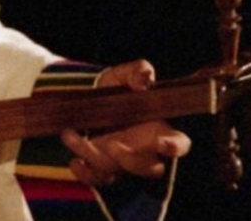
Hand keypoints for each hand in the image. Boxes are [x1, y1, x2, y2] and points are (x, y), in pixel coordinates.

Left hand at [60, 59, 191, 185]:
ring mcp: (121, 161)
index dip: (175, 147)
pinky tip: (74, 162)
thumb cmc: (118, 87)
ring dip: (93, 156)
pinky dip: (85, 174)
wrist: (90, 96)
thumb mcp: (126, 73)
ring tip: (71, 134)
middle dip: (132, 161)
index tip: (163, 144)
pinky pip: (96, 179)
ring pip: (115, 171)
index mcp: (159, 130)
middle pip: (150, 169)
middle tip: (111, 144)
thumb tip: (142, 82)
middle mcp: (143, 150)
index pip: (179, 144)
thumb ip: (138, 71)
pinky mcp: (101, 166)